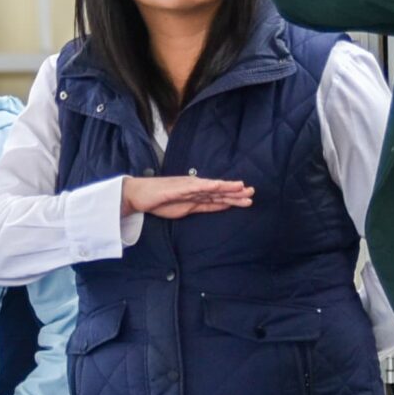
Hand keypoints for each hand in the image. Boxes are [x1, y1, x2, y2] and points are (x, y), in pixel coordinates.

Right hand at [121, 176, 252, 219]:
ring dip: (225, 188)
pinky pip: (196, 187)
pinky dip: (207, 186)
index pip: (219, 197)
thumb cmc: (161, 201)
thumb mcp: (188, 209)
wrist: (141, 195)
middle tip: (252, 192)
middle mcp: (196, 187)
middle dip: (235, 192)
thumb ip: (205, 207)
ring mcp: (188, 186)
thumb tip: (223, 206)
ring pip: (211, 188)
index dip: (234, 197)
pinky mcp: (179, 187)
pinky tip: (218, 186)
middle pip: (219, 191)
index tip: (248, 199)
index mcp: (198, 194)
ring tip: (241, 188)